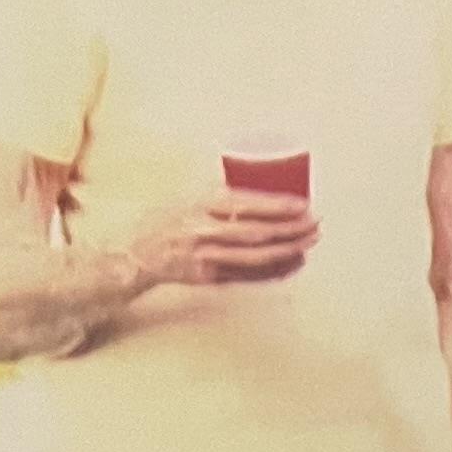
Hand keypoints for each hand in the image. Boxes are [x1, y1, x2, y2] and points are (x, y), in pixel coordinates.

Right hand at [131, 189, 316, 289]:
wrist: (135, 254)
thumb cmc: (164, 220)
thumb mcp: (186, 195)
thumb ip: (219, 191)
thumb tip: (258, 173)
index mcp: (198, 205)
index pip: (244, 204)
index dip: (276, 206)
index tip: (302, 204)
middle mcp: (202, 231)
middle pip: (256, 232)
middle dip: (291, 229)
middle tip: (315, 222)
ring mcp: (206, 257)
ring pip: (255, 257)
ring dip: (288, 250)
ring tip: (311, 240)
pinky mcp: (209, 277)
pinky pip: (248, 276)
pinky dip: (274, 270)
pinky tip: (294, 262)